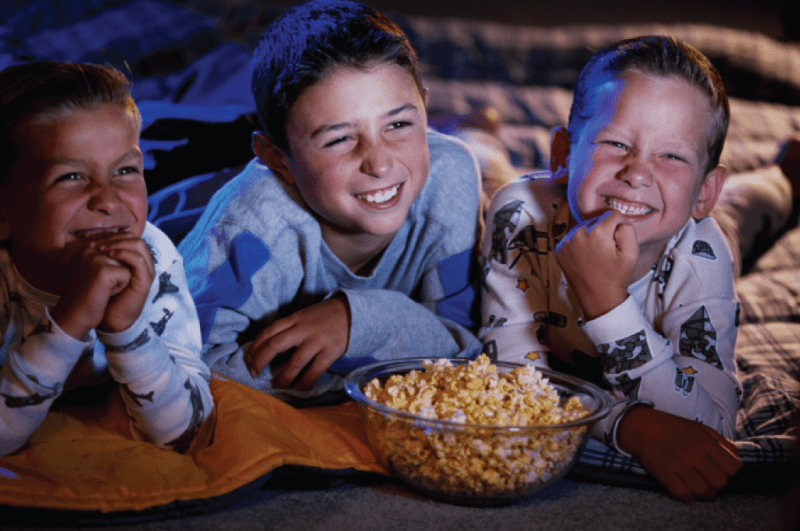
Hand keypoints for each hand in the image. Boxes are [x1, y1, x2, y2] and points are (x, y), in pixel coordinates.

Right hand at [50, 241, 132, 338]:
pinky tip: (104, 293)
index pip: (115, 251)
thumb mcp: (92, 272)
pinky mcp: (103, 270)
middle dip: (116, 275)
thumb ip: (104, 259)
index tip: (94, 282)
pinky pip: (127, 275)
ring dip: (118, 280)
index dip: (112, 271)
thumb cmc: (84, 297)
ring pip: (126, 265)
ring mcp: (95, 259)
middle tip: (97, 287)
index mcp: (84, 249)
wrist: (73, 317)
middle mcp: (88, 250)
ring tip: (100, 289)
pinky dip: (120, 287)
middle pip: (122, 258)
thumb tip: (125, 249)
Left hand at [95, 234, 154, 332]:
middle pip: (134, 238)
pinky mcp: (145, 280)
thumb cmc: (104, 295)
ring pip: (138, 244)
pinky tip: (110, 255)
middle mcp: (143, 264)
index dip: (111, 234)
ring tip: (102, 249)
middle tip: (97, 243)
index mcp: (134, 260)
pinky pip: (138, 260)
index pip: (128, 237)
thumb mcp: (101, 272)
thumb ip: (102, 257)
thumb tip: (89, 240)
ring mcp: (146, 271)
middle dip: (115, 237)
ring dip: (119, 243)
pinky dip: (124, 254)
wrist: (111, 318)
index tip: (92, 239)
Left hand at [245, 297, 350, 389]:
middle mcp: (303, 329)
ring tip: (277, 385)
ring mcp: (317, 340)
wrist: (352, 312)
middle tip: (254, 373)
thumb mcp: (303, 316)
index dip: (255, 347)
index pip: (268, 332)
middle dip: (260, 361)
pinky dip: (305, 382)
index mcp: (294, 318)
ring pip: (294, 362)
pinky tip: (299, 389)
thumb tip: (269, 351)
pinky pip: (314, 370)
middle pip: (274, 345)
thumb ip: (288, 329)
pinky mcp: (331, 351)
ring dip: (283, 377)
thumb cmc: (323, 316)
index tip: (248, 360)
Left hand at [555, 210, 637, 319]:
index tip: (615, 243)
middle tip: (605, 252)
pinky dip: (579, 245)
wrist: (598, 298)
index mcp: (598, 232)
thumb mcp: (632, 253)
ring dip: (590, 238)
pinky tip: (585, 259)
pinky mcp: (560, 250)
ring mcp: (566, 242)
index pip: (612, 214)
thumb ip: (627, 229)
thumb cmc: (615, 277)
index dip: (618, 228)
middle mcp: (579, 233)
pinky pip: (573, 239)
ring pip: (584, 229)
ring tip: (595, 256)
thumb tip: (618, 221)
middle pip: (596, 221)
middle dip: (603, 232)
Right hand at [616, 406, 742, 500]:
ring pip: (704, 492)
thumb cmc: (673, 428)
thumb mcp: (701, 428)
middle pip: (721, 483)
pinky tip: (686, 487)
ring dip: (704, 492)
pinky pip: (684, 496)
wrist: (642, 427)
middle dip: (718, 483)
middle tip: (709, 479)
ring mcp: (679, 466)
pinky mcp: (665, 475)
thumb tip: (737, 460)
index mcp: (705, 442)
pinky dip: (688, 496)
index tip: (721, 470)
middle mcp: (694, 454)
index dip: (730, 472)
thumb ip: (722, 443)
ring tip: (699, 486)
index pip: (733, 468)